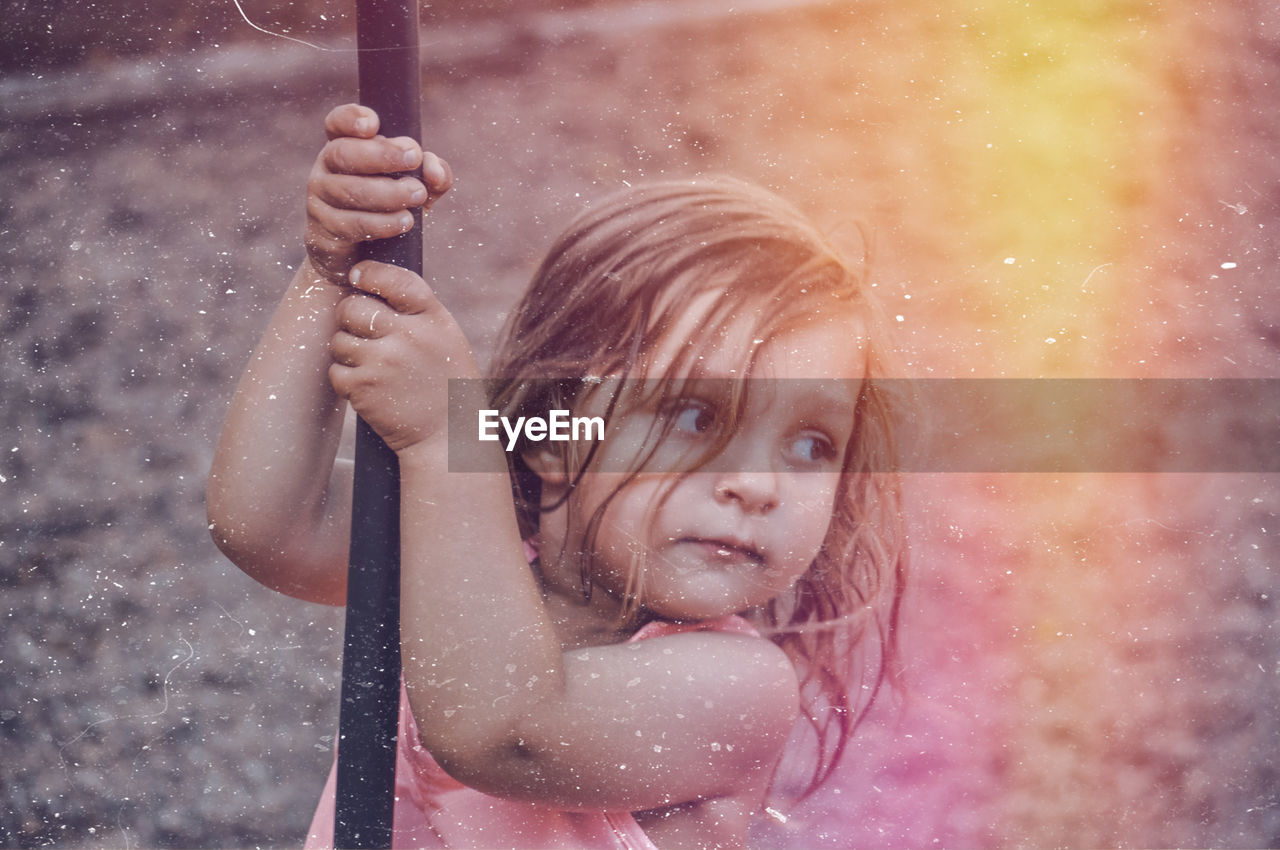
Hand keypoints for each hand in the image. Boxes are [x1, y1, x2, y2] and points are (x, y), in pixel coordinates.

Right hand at [304, 104, 452, 284]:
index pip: (337, 124)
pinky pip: (351, 224)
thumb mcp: (415, 187)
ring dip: (387, 192)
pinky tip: (404, 222)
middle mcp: (326, 168)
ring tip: (417, 194)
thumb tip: (433, 168)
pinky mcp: (323, 230)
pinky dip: (381, 223)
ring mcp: (321, 199)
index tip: (374, 124)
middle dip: (381, 155)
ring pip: (349, 190)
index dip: (351, 118)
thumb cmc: (388, 211)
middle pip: (343, 153)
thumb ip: (431, 174)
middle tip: (414, 158)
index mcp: (345, 147)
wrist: (360, 259)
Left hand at [328, 261, 478, 454]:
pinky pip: (336, 370)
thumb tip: (370, 281)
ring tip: (371, 366)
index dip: (370, 273)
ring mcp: (384, 362)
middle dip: (350, 317)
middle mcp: (409, 336)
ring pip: (339, 340)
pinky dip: (346, 379)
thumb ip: (417, 312)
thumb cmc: (447, 384)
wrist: (448, 438)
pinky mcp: (364, 388)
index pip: (394, 280)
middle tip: (362, 331)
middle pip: (353, 307)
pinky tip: (369, 387)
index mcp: (434, 318)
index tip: (358, 276)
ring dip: (348, 351)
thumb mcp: (447, 339)